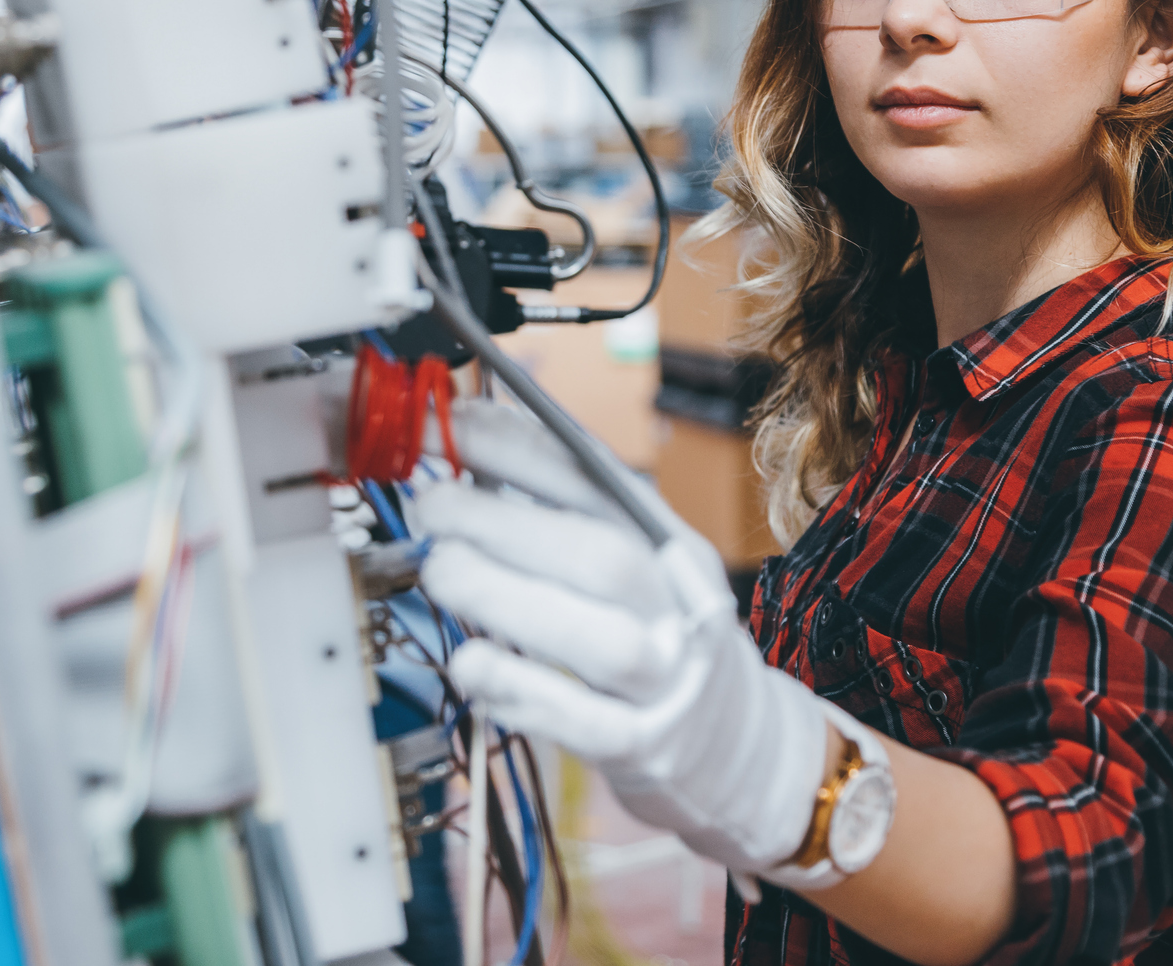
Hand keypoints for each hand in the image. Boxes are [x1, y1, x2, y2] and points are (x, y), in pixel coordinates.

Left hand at [415, 401, 887, 889]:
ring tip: (440, 574)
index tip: (448, 423)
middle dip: (504, 522)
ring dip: (507, 600)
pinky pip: (585, 724)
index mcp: (667, 542)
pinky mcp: (646, 749)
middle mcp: (676, 606)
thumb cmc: (660, 637)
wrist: (743, 745)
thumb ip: (563, 513)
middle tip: (429, 506)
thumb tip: (463, 449)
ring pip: (600, 641)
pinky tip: (470, 665)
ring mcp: (667, 681)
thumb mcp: (635, 562)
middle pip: (602, 555)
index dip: (516, 444)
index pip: (596, 479)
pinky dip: (522, 692)